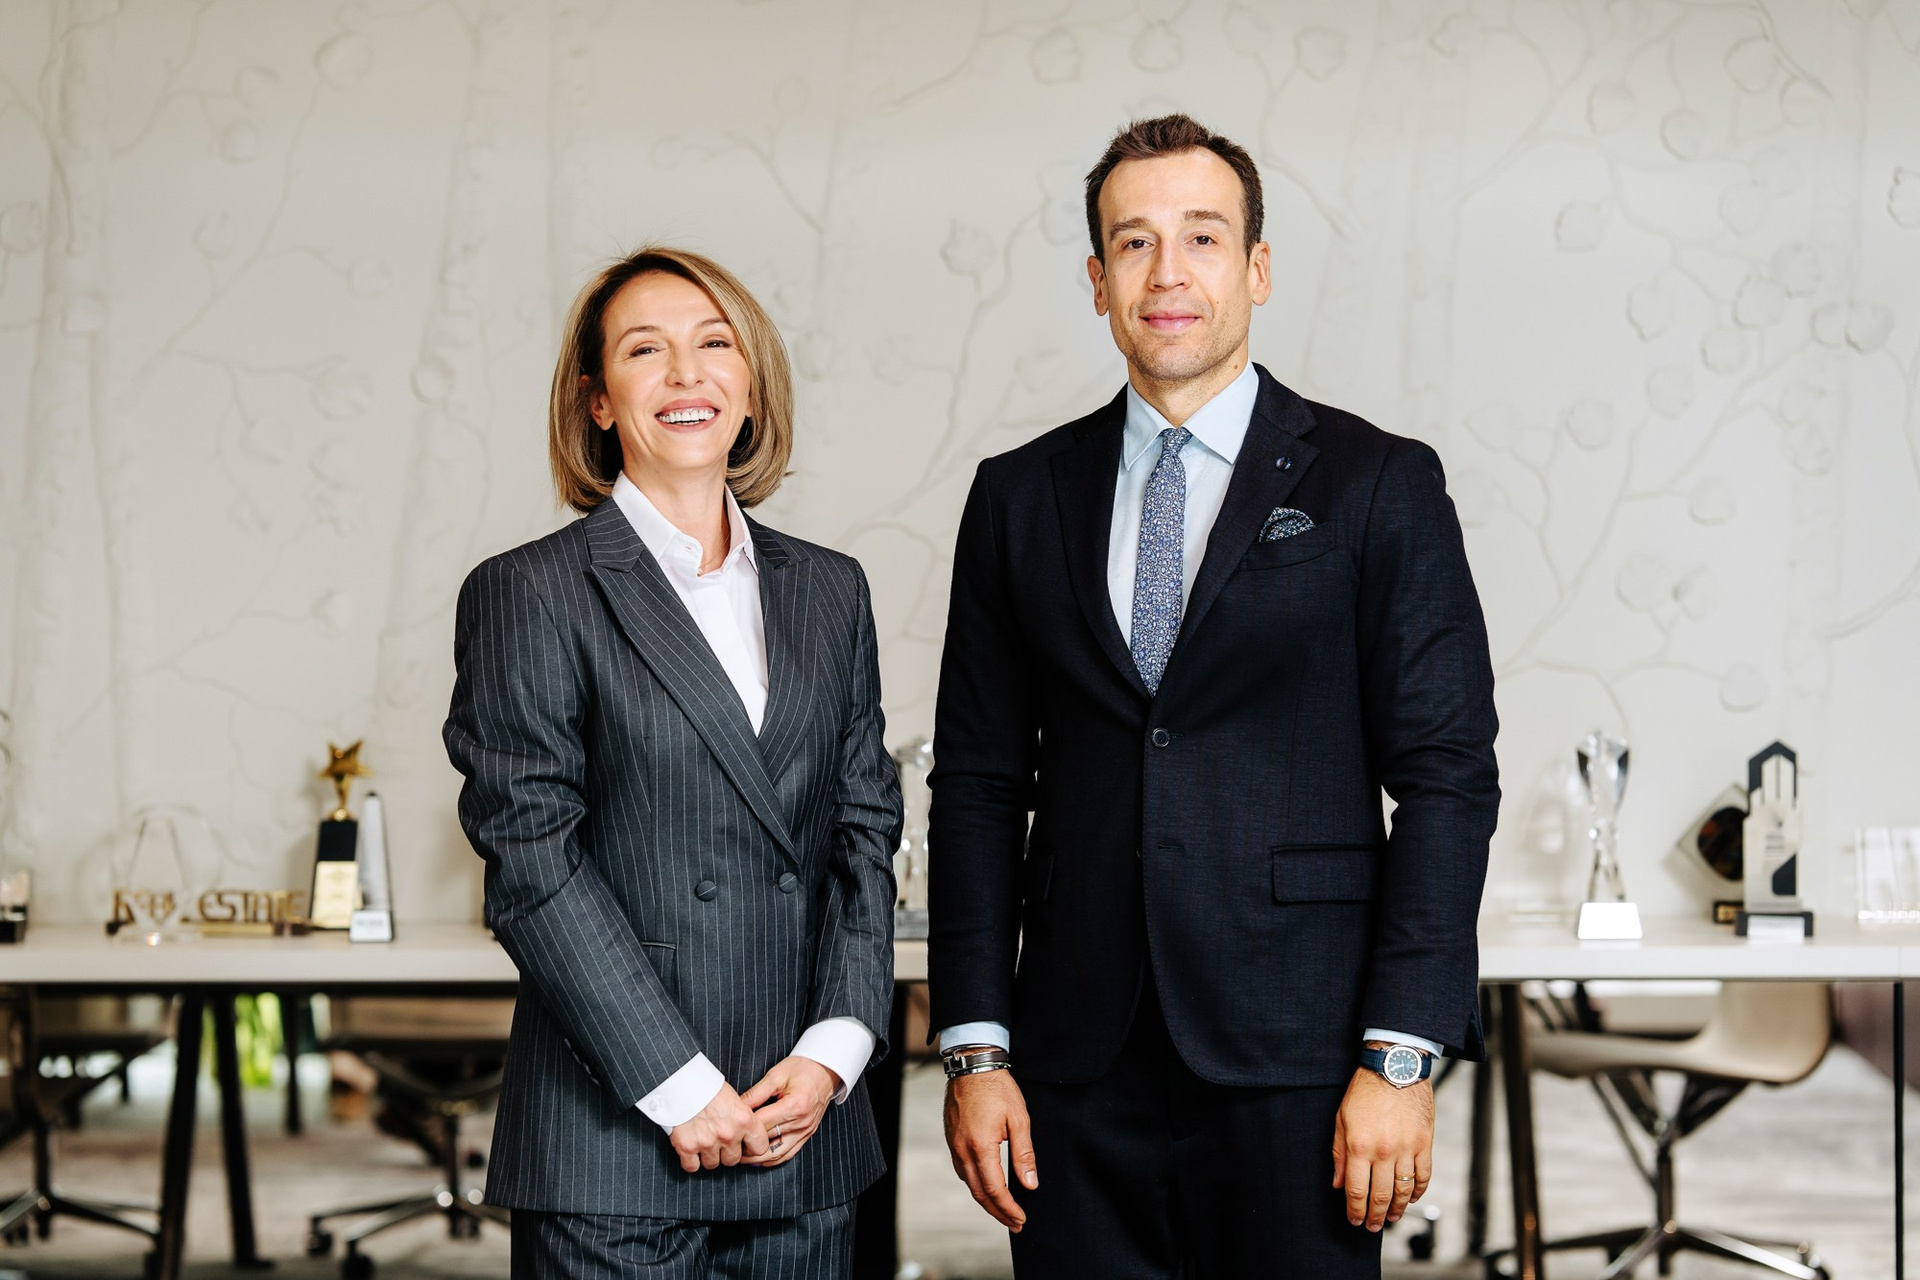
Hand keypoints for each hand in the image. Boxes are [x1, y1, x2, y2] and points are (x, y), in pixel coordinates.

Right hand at [669, 1083, 769, 1173]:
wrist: (681, 1081)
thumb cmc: (707, 1086)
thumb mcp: (734, 1098)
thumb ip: (742, 1119)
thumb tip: (748, 1135)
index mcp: (744, 1120)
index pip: (760, 1148)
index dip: (752, 1148)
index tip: (744, 1145)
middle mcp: (728, 1134)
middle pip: (733, 1160)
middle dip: (726, 1152)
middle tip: (718, 1140)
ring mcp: (707, 1143)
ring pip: (713, 1164)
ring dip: (708, 1156)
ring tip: (703, 1141)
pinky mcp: (687, 1147)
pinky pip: (692, 1167)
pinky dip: (690, 1161)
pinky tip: (690, 1150)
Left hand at [738, 1057, 838, 1168]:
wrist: (825, 1070)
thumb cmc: (802, 1068)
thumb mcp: (776, 1076)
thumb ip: (755, 1094)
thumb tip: (736, 1107)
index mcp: (794, 1106)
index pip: (761, 1124)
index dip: (743, 1126)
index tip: (729, 1126)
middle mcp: (801, 1123)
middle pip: (767, 1141)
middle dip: (746, 1144)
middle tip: (728, 1144)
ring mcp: (806, 1131)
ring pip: (776, 1154)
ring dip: (757, 1157)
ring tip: (740, 1155)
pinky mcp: (807, 1135)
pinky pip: (787, 1154)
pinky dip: (771, 1159)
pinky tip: (758, 1158)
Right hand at [944, 1069, 1036, 1230]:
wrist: (972, 1066)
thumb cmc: (998, 1089)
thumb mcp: (1019, 1119)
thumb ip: (1024, 1154)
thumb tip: (1030, 1184)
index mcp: (980, 1147)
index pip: (994, 1189)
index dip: (1008, 1208)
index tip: (1021, 1219)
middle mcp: (962, 1150)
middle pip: (979, 1193)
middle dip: (998, 1212)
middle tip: (1015, 1224)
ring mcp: (954, 1146)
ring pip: (969, 1184)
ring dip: (986, 1201)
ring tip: (1004, 1211)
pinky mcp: (952, 1140)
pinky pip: (963, 1171)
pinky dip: (976, 1185)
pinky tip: (987, 1187)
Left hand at [1331, 1061, 1433, 1231]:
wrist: (1394, 1068)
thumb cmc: (1365, 1091)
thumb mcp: (1341, 1120)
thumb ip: (1339, 1154)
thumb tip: (1338, 1183)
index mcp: (1359, 1146)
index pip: (1356, 1190)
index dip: (1354, 1211)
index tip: (1354, 1220)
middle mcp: (1383, 1151)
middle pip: (1380, 1196)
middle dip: (1374, 1216)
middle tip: (1371, 1227)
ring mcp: (1406, 1149)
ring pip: (1404, 1190)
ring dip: (1398, 1209)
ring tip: (1391, 1219)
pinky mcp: (1424, 1144)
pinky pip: (1423, 1175)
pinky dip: (1418, 1191)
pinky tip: (1412, 1199)